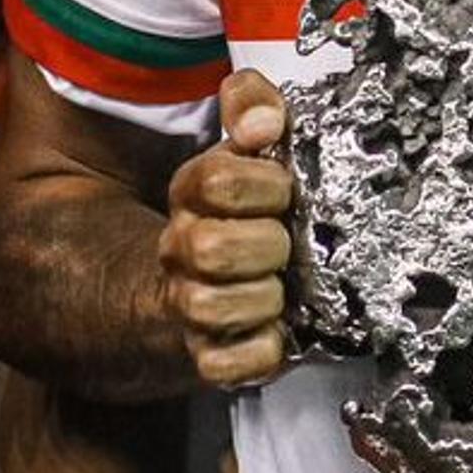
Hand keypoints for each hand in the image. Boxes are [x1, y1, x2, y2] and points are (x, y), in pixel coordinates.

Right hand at [164, 70, 295, 389]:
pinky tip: (279, 329)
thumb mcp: (253, 143)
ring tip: (285, 286)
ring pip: (213, 307)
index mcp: (192, 193)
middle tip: (290, 243)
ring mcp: (189, 304)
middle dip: (268, 245)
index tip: (286, 190)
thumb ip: (255, 107)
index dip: (265, 185)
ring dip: (265, 298)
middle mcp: (182, 249)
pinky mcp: (209, 356)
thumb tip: (264, 123)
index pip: (216, 181)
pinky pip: (229, 365)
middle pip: (211, 248)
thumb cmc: (252, 205)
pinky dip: (262, 352)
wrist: (215, 273)